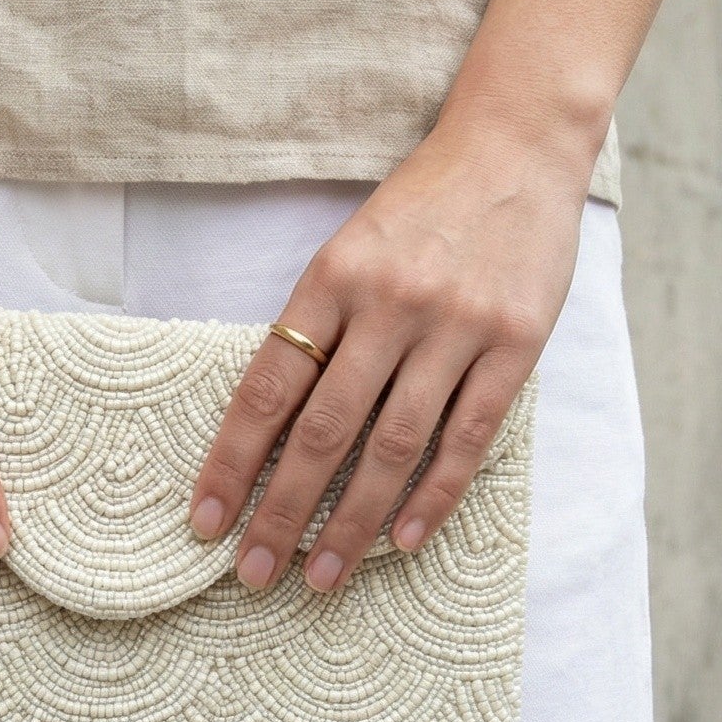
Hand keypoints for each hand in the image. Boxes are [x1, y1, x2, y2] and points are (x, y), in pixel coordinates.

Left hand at [188, 122, 590, 591]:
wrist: (516, 145)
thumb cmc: (420, 207)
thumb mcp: (351, 248)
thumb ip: (319, 324)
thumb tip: (272, 424)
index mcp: (332, 278)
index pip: (267, 387)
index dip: (231, 461)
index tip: (205, 520)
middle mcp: (390, 304)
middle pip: (323, 430)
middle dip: (282, 511)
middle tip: (253, 574)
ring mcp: (456, 325)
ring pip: (392, 445)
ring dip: (352, 521)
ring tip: (321, 576)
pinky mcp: (515, 342)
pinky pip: (467, 436)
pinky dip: (433, 495)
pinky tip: (401, 541)